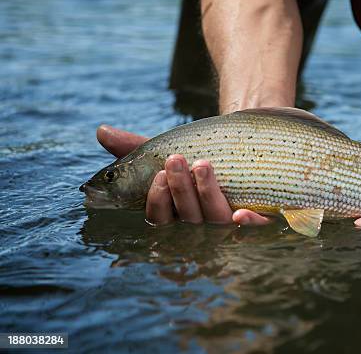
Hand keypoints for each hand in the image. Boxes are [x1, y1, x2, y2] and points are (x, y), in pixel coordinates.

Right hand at [96, 125, 271, 225]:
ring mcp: (230, 222)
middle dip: (180, 191)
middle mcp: (202, 223)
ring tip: (202, 164)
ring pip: (215, 219)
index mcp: (176, 213)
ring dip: (206, 194)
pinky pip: (254, 228)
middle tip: (177, 161)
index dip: (158, 202)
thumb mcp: (171, 150)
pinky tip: (242, 212)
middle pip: (187, 219)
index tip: (159, 174)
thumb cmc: (201, 155)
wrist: (246, 143)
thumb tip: (100, 131)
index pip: (161, 219)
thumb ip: (136, 147)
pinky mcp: (259, 218)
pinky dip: (248, 223)